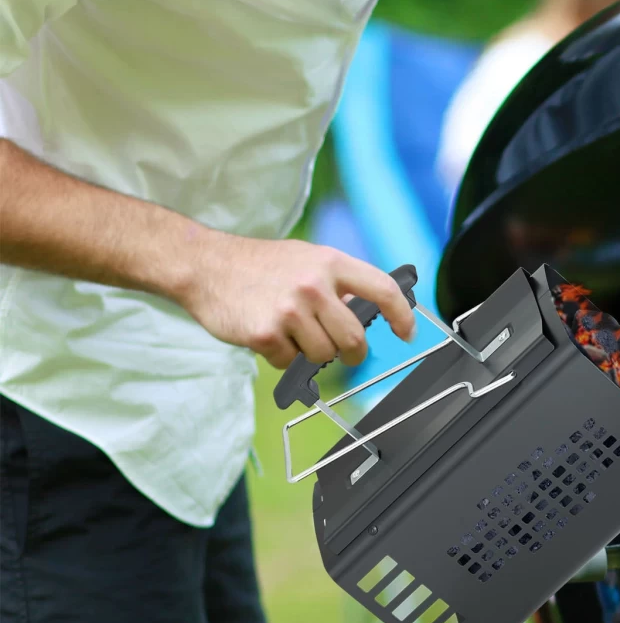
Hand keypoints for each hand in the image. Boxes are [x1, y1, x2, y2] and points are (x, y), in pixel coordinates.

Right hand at [175, 234, 416, 369]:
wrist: (208, 266)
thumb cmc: (263, 265)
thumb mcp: (309, 259)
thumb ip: (340, 283)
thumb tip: (368, 312)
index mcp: (332, 262)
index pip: (383, 290)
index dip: (402, 315)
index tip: (407, 334)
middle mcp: (314, 285)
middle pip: (354, 338)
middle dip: (353, 353)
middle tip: (344, 353)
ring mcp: (289, 311)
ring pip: (323, 356)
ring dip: (312, 354)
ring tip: (295, 334)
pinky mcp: (265, 334)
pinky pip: (289, 363)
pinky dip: (283, 358)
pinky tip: (270, 336)